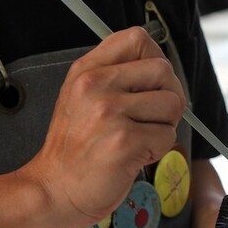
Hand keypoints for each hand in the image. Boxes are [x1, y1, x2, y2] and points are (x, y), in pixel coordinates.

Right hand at [19, 27, 186, 227]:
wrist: (55, 189)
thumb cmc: (76, 150)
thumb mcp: (83, 98)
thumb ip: (116, 76)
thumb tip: (162, 69)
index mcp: (87, 70)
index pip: (138, 38)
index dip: (156, 61)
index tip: (151, 85)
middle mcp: (96, 85)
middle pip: (164, 71)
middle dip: (168, 97)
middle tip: (150, 119)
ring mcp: (109, 112)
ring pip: (172, 104)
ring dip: (164, 126)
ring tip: (139, 139)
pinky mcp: (124, 140)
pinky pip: (167, 135)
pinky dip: (158, 150)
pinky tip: (134, 156)